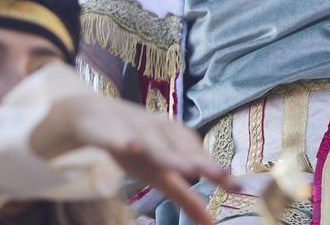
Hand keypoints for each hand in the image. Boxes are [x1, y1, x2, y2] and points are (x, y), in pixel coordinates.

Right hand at [30, 92, 236, 224]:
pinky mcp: (109, 129)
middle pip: (182, 149)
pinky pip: (117, 135)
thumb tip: (211, 224)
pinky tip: (131, 145)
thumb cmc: (136, 148)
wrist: (92, 115)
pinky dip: (125, 139)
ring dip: (169, 153)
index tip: (238, 187)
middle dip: (200, 162)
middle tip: (220, 176)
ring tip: (187, 168)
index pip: (200, 158)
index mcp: (176, 141)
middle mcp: (161, 132)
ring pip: (154, 142)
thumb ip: (186, 198)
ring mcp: (136, 128)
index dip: (217, 172)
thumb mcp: (159, 174)